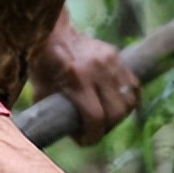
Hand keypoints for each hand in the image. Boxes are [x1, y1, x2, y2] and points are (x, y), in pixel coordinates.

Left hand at [29, 9, 140, 145]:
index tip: (84, 141)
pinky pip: (133, 85)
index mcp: (76, 77)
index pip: (95, 116)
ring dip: (118, 116)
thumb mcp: (40, 91)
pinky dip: (127, 100)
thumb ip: (51, 114)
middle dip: (106, 128)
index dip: (91, 136)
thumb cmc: (41, 64)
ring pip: (128, 100)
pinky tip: (116, 106)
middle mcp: (97, 68)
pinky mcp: (116, 55)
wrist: (51, 32)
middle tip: (93, 131)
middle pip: (116, 112)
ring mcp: (110, 60)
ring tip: (104, 119)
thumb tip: (61, 136)